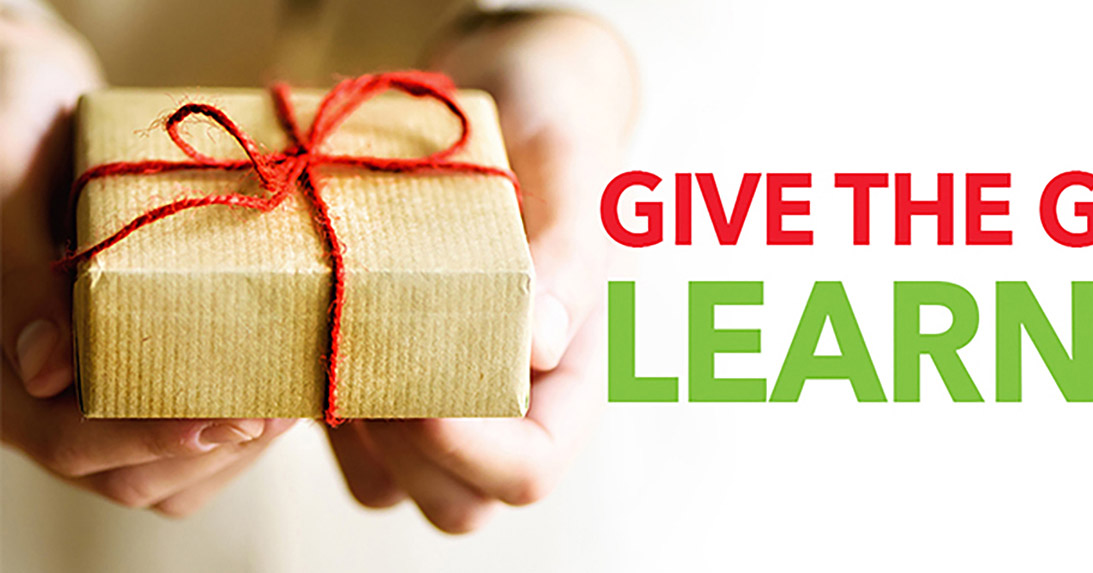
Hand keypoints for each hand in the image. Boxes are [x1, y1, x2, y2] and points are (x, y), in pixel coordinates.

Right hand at [0, 5, 295, 516]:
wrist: (37, 102)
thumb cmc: (8, 122)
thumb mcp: (4, 178)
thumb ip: (16, 274)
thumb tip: (46, 371)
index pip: (67, 440)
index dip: (148, 438)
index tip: (235, 416)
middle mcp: (42, 393)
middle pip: (128, 473)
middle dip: (213, 447)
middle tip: (287, 404)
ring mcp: (95, 389)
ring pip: (169, 469)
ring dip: (237, 444)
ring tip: (294, 396)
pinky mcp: (141, 371)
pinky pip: (194, 437)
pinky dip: (243, 424)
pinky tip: (283, 384)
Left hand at [325, 9, 634, 532]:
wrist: (505, 88)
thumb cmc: (550, 115)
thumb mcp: (569, 159)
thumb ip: (570, 248)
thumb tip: (541, 346)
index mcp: (568, 369)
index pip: (528, 470)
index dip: (473, 454)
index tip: (419, 392)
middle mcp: (507, 397)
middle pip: (458, 501)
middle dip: (403, 454)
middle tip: (372, 360)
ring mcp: (441, 391)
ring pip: (392, 485)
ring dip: (355, 437)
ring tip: (339, 340)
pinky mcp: (378, 370)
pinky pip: (341, 443)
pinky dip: (314, 409)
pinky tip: (307, 329)